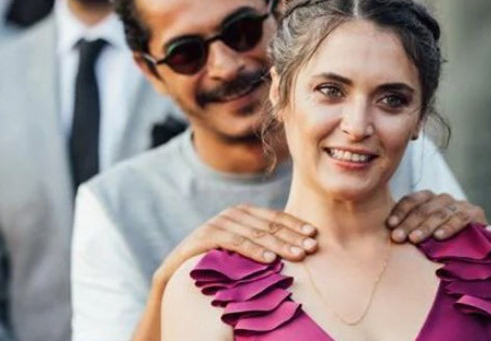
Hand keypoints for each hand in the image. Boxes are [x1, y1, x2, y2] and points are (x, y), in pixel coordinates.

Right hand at [153, 204, 317, 285]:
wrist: (176, 276)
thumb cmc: (215, 265)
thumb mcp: (241, 251)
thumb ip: (262, 243)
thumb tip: (298, 247)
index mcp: (243, 214)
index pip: (275, 217)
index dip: (295, 225)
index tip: (314, 235)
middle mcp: (231, 215)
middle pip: (267, 225)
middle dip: (292, 236)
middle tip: (311, 248)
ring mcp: (216, 224)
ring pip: (253, 234)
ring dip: (278, 244)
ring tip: (297, 255)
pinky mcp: (203, 238)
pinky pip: (233, 242)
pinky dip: (252, 250)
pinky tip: (269, 259)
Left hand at [386, 191, 485, 243]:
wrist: (478, 246)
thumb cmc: (443, 241)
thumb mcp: (425, 233)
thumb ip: (409, 230)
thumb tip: (387, 236)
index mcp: (428, 199)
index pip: (411, 200)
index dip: (399, 212)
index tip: (390, 225)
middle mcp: (443, 199)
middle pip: (423, 208)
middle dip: (408, 223)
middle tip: (397, 237)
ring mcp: (460, 205)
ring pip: (439, 213)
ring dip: (425, 226)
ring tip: (414, 239)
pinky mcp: (476, 214)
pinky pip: (461, 219)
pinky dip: (449, 227)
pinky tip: (439, 236)